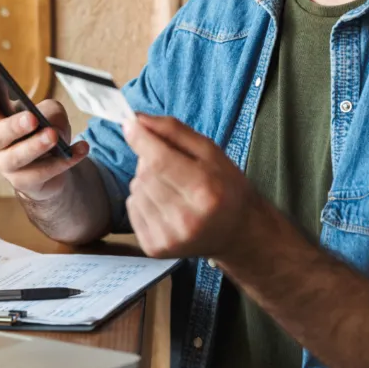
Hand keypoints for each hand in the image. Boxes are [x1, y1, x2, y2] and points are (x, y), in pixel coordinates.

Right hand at [0, 77, 89, 199]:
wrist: (51, 167)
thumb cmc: (43, 131)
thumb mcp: (49, 113)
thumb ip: (49, 112)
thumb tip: (50, 125)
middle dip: (14, 126)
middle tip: (32, 118)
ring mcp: (6, 165)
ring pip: (17, 157)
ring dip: (36, 146)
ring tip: (53, 136)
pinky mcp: (23, 182)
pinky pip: (43, 172)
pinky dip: (64, 160)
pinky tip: (81, 149)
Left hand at [123, 114, 276, 259]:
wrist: (238, 233)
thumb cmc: (226, 187)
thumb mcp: (211, 152)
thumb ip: (174, 131)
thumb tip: (136, 119)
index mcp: (205, 191)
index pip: (159, 161)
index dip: (140, 139)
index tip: (130, 123)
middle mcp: (186, 218)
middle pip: (145, 174)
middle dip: (149, 161)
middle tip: (171, 166)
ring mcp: (169, 237)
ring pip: (136, 190)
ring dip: (146, 182)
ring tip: (171, 188)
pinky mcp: (155, 248)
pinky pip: (132, 209)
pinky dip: (142, 200)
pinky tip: (164, 205)